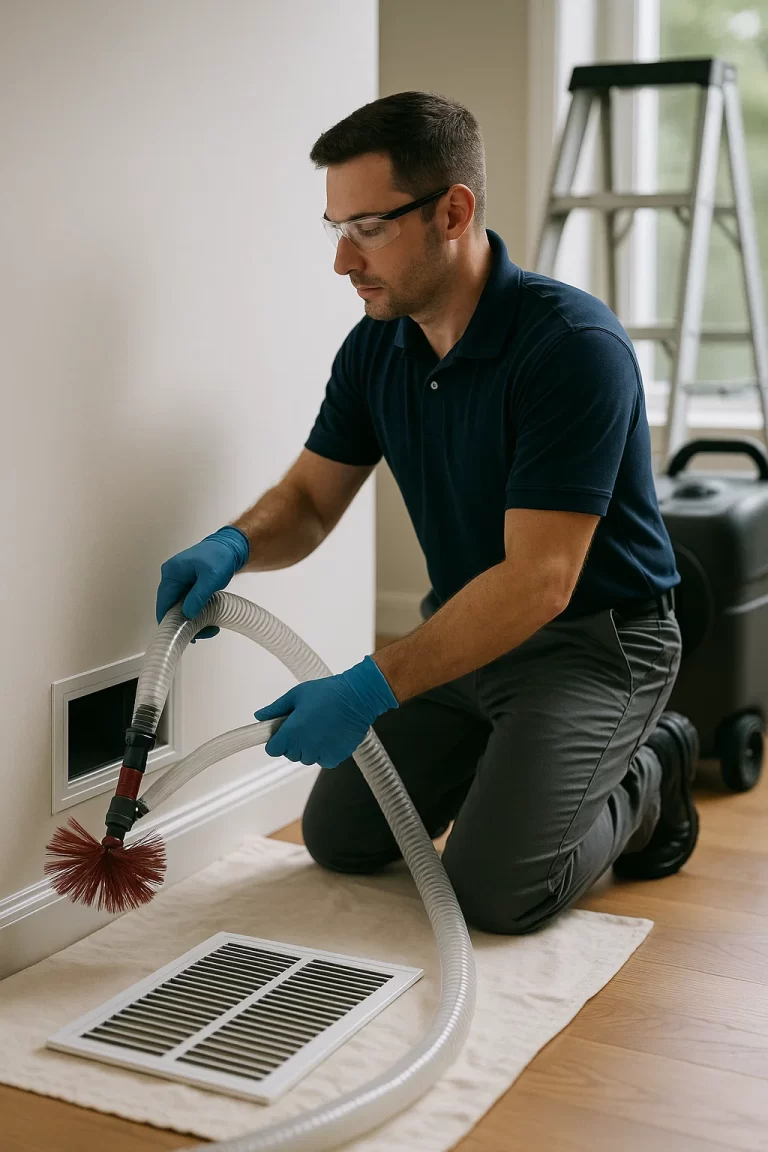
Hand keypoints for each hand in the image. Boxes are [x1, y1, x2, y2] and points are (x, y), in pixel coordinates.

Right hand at [156, 526, 248, 639]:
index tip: (177, 635)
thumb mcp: (210, 578)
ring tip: (210, 628)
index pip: (163, 603)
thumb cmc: (220, 556)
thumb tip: (187, 614)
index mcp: (172, 573)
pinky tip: (209, 620)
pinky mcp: (189, 586)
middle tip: (200, 634)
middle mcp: (172, 578)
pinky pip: (188, 604)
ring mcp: (180, 582)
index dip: (168, 621)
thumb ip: (198, 596)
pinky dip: (197, 613)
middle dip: (184, 623)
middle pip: (171, 608)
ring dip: (192, 620)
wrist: (231, 547)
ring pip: (181, 608)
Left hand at [254, 655, 398, 768]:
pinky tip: (329, 735)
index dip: (276, 741)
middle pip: (289, 754)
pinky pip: (322, 760)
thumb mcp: (296, 695)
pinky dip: (324, 752)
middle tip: (304, 724)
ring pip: (306, 758)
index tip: (281, 733)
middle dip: (293, 742)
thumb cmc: (328, 693)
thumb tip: (260, 716)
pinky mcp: (335, 757)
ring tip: (319, 728)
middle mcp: (305, 746)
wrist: (357, 697)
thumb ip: (276, 708)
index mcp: (292, 732)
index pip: (272, 750)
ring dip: (309, 748)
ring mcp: (321, 753)